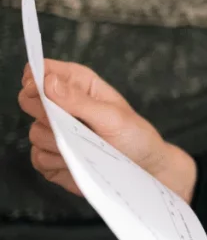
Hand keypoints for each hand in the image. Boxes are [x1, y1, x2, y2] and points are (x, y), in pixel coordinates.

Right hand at [18, 59, 196, 201]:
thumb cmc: (136, 137)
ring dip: (60, 144)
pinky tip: (80, 163)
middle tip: (74, 126)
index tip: (43, 94)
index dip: (35, 80)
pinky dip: (58, 164)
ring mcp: (54, 132)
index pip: (40, 71)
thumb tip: (47, 82)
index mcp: (77, 84)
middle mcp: (61, 105)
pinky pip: (39, 159)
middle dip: (46, 115)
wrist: (145, 169)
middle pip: (28, 100)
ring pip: (34, 133)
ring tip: (88, 148)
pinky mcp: (52, 157)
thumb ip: (79, 100)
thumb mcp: (113, 117)